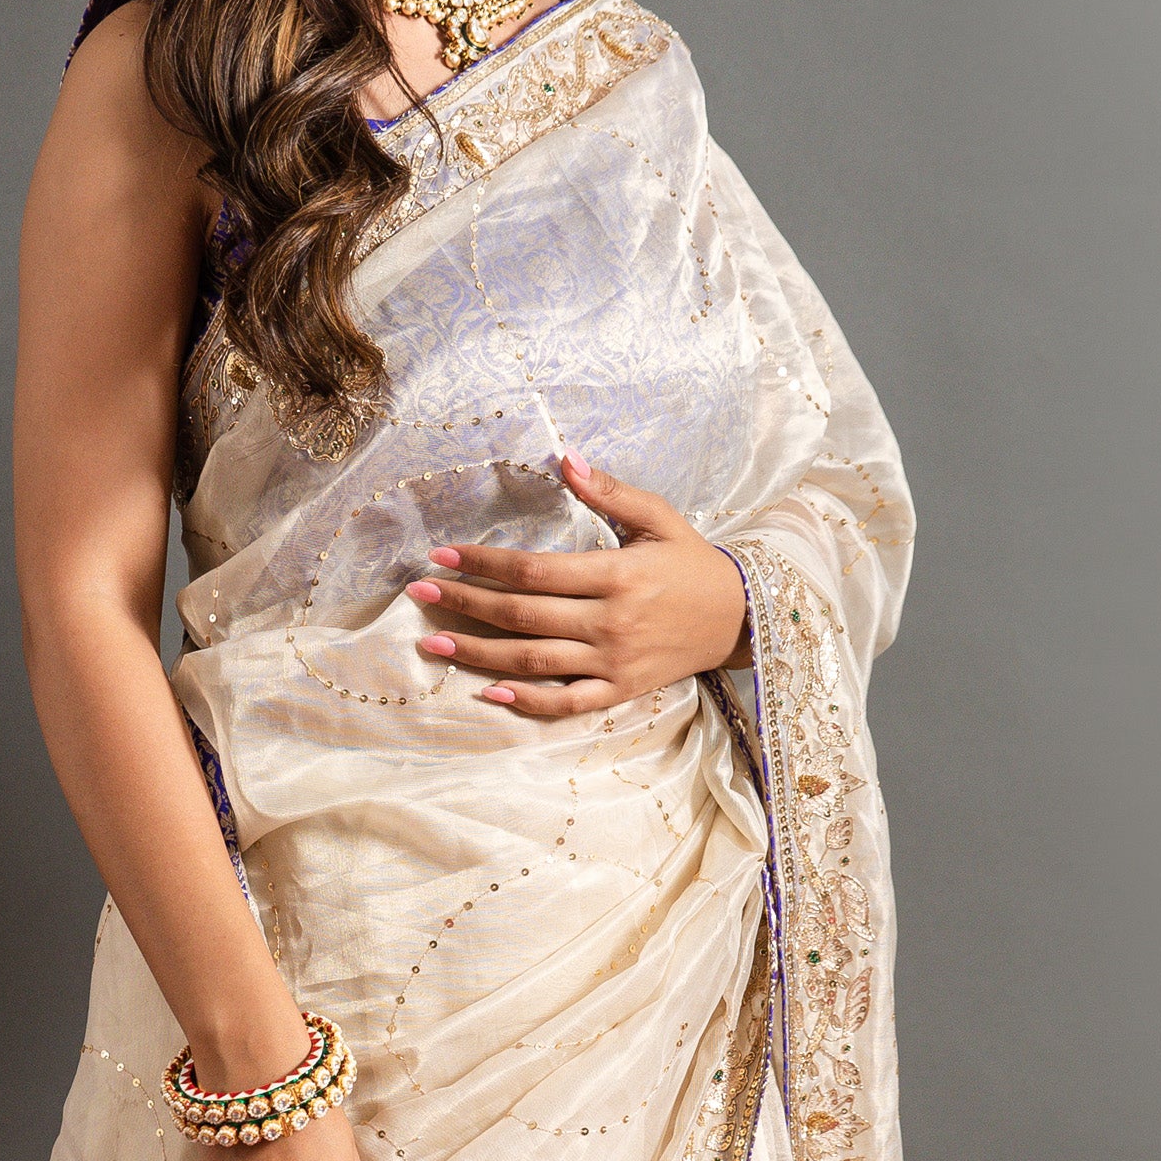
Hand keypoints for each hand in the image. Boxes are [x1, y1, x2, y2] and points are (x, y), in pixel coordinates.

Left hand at [406, 455, 747, 718]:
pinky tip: (487, 692)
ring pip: (532, 661)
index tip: (442, 556)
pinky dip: (526, 702)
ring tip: (430, 644)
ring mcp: (613, 662)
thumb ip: (610, 492)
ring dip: (476, 654)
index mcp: (616, 575)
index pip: (533, 570)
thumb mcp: (660, 518)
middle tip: (418, 594)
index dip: (483, 563)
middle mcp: (609, 622)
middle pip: (521, 614)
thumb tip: (564, 458)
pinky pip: (565, 702)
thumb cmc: (694, 564)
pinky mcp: (620, 691)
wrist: (742, 618)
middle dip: (464, 603)